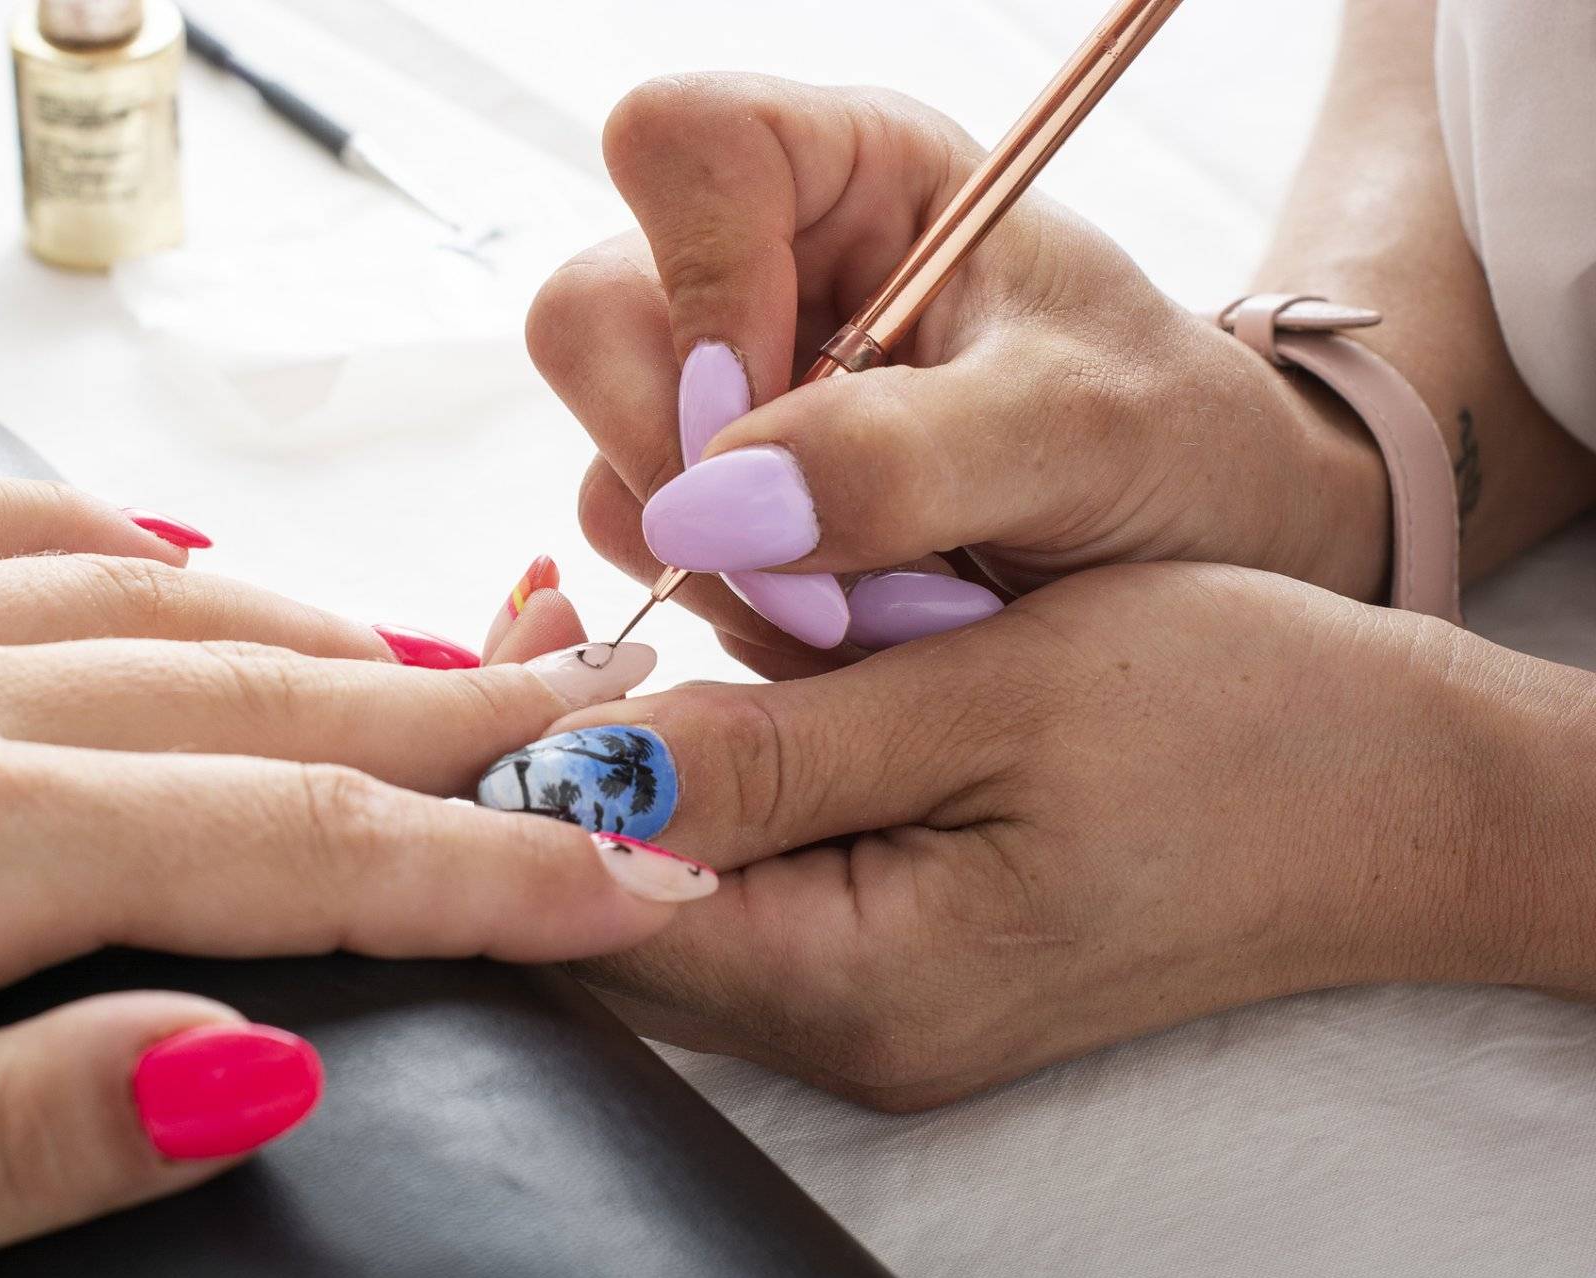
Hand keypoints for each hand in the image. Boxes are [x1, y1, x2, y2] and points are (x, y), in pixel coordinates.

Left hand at [0, 482, 706, 1277]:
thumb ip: (17, 1132)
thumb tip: (256, 1059)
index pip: (281, 843)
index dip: (481, 871)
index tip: (633, 881)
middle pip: (250, 694)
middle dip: (458, 735)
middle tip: (612, 748)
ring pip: (142, 596)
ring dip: (320, 638)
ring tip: (458, 686)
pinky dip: (110, 542)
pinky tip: (187, 565)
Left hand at [479, 561, 1592, 1107]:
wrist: (1404, 794)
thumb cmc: (1239, 724)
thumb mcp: (994, 696)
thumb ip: (777, 746)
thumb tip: (577, 762)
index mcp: (866, 984)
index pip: (602, 914)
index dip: (525, 785)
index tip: (511, 638)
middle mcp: (849, 1029)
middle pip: (616, 919)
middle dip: (556, 771)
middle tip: (542, 609)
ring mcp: (874, 1005)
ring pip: (672, 894)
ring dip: (626, 767)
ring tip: (603, 620)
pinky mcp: (901, 957)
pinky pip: (748, 879)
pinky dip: (704, 780)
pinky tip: (705, 672)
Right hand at [528, 75, 1390, 665]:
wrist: (1198, 550)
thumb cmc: (1172, 445)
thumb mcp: (1077, 432)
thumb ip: (902, 456)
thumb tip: (708, 510)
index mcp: (850, 172)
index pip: (679, 144)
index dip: (697, 278)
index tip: (776, 404)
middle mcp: (760, 269)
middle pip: (590, 322)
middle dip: (688, 468)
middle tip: (822, 562)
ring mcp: (726, 394)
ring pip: (616, 472)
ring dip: (736, 573)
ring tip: (891, 601)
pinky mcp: (721, 505)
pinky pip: (656, 567)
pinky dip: (749, 619)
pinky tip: (863, 623)